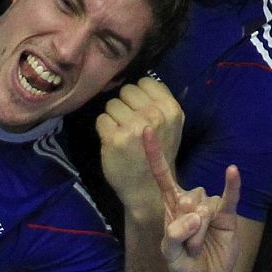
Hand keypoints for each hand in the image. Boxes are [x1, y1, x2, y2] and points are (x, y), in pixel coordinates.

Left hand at [96, 76, 184, 218]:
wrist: (148, 189)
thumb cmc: (156, 154)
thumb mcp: (169, 125)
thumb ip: (156, 102)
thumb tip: (136, 81)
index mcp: (171, 109)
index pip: (144, 82)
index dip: (138, 96)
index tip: (141, 112)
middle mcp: (154, 115)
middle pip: (126, 91)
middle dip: (125, 105)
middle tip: (132, 126)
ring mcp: (134, 127)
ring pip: (111, 104)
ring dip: (113, 118)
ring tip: (124, 136)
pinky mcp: (115, 138)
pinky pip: (101, 119)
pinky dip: (104, 130)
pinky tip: (114, 143)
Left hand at [148, 129, 238, 271]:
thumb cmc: (183, 263)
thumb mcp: (169, 253)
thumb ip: (174, 235)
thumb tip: (195, 215)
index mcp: (171, 203)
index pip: (162, 174)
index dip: (154, 154)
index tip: (146, 130)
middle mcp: (190, 200)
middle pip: (186, 200)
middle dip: (187, 229)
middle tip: (188, 248)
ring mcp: (210, 206)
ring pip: (204, 210)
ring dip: (200, 234)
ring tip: (199, 248)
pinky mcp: (228, 216)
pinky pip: (229, 197)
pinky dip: (232, 185)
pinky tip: (232, 171)